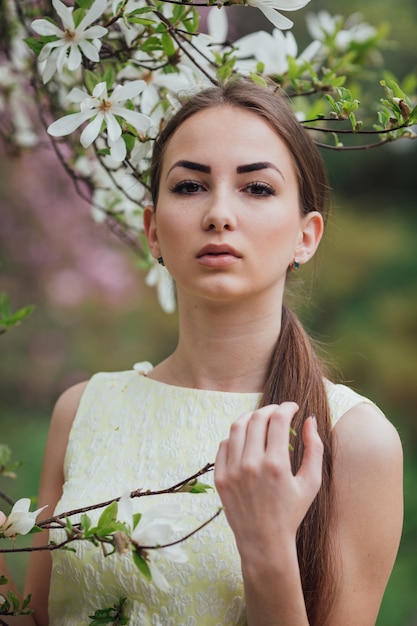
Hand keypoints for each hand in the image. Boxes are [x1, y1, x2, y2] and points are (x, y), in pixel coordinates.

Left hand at [214, 403, 323, 558]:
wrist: (264, 541)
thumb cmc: (291, 512)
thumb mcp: (311, 482)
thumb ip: (315, 448)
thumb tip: (309, 420)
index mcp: (276, 465)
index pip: (278, 419)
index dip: (287, 407)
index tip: (293, 407)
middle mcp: (251, 465)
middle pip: (257, 418)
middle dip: (270, 409)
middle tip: (278, 412)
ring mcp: (233, 471)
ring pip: (237, 427)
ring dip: (251, 418)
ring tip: (261, 420)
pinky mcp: (220, 477)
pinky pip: (224, 444)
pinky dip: (236, 435)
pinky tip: (246, 439)